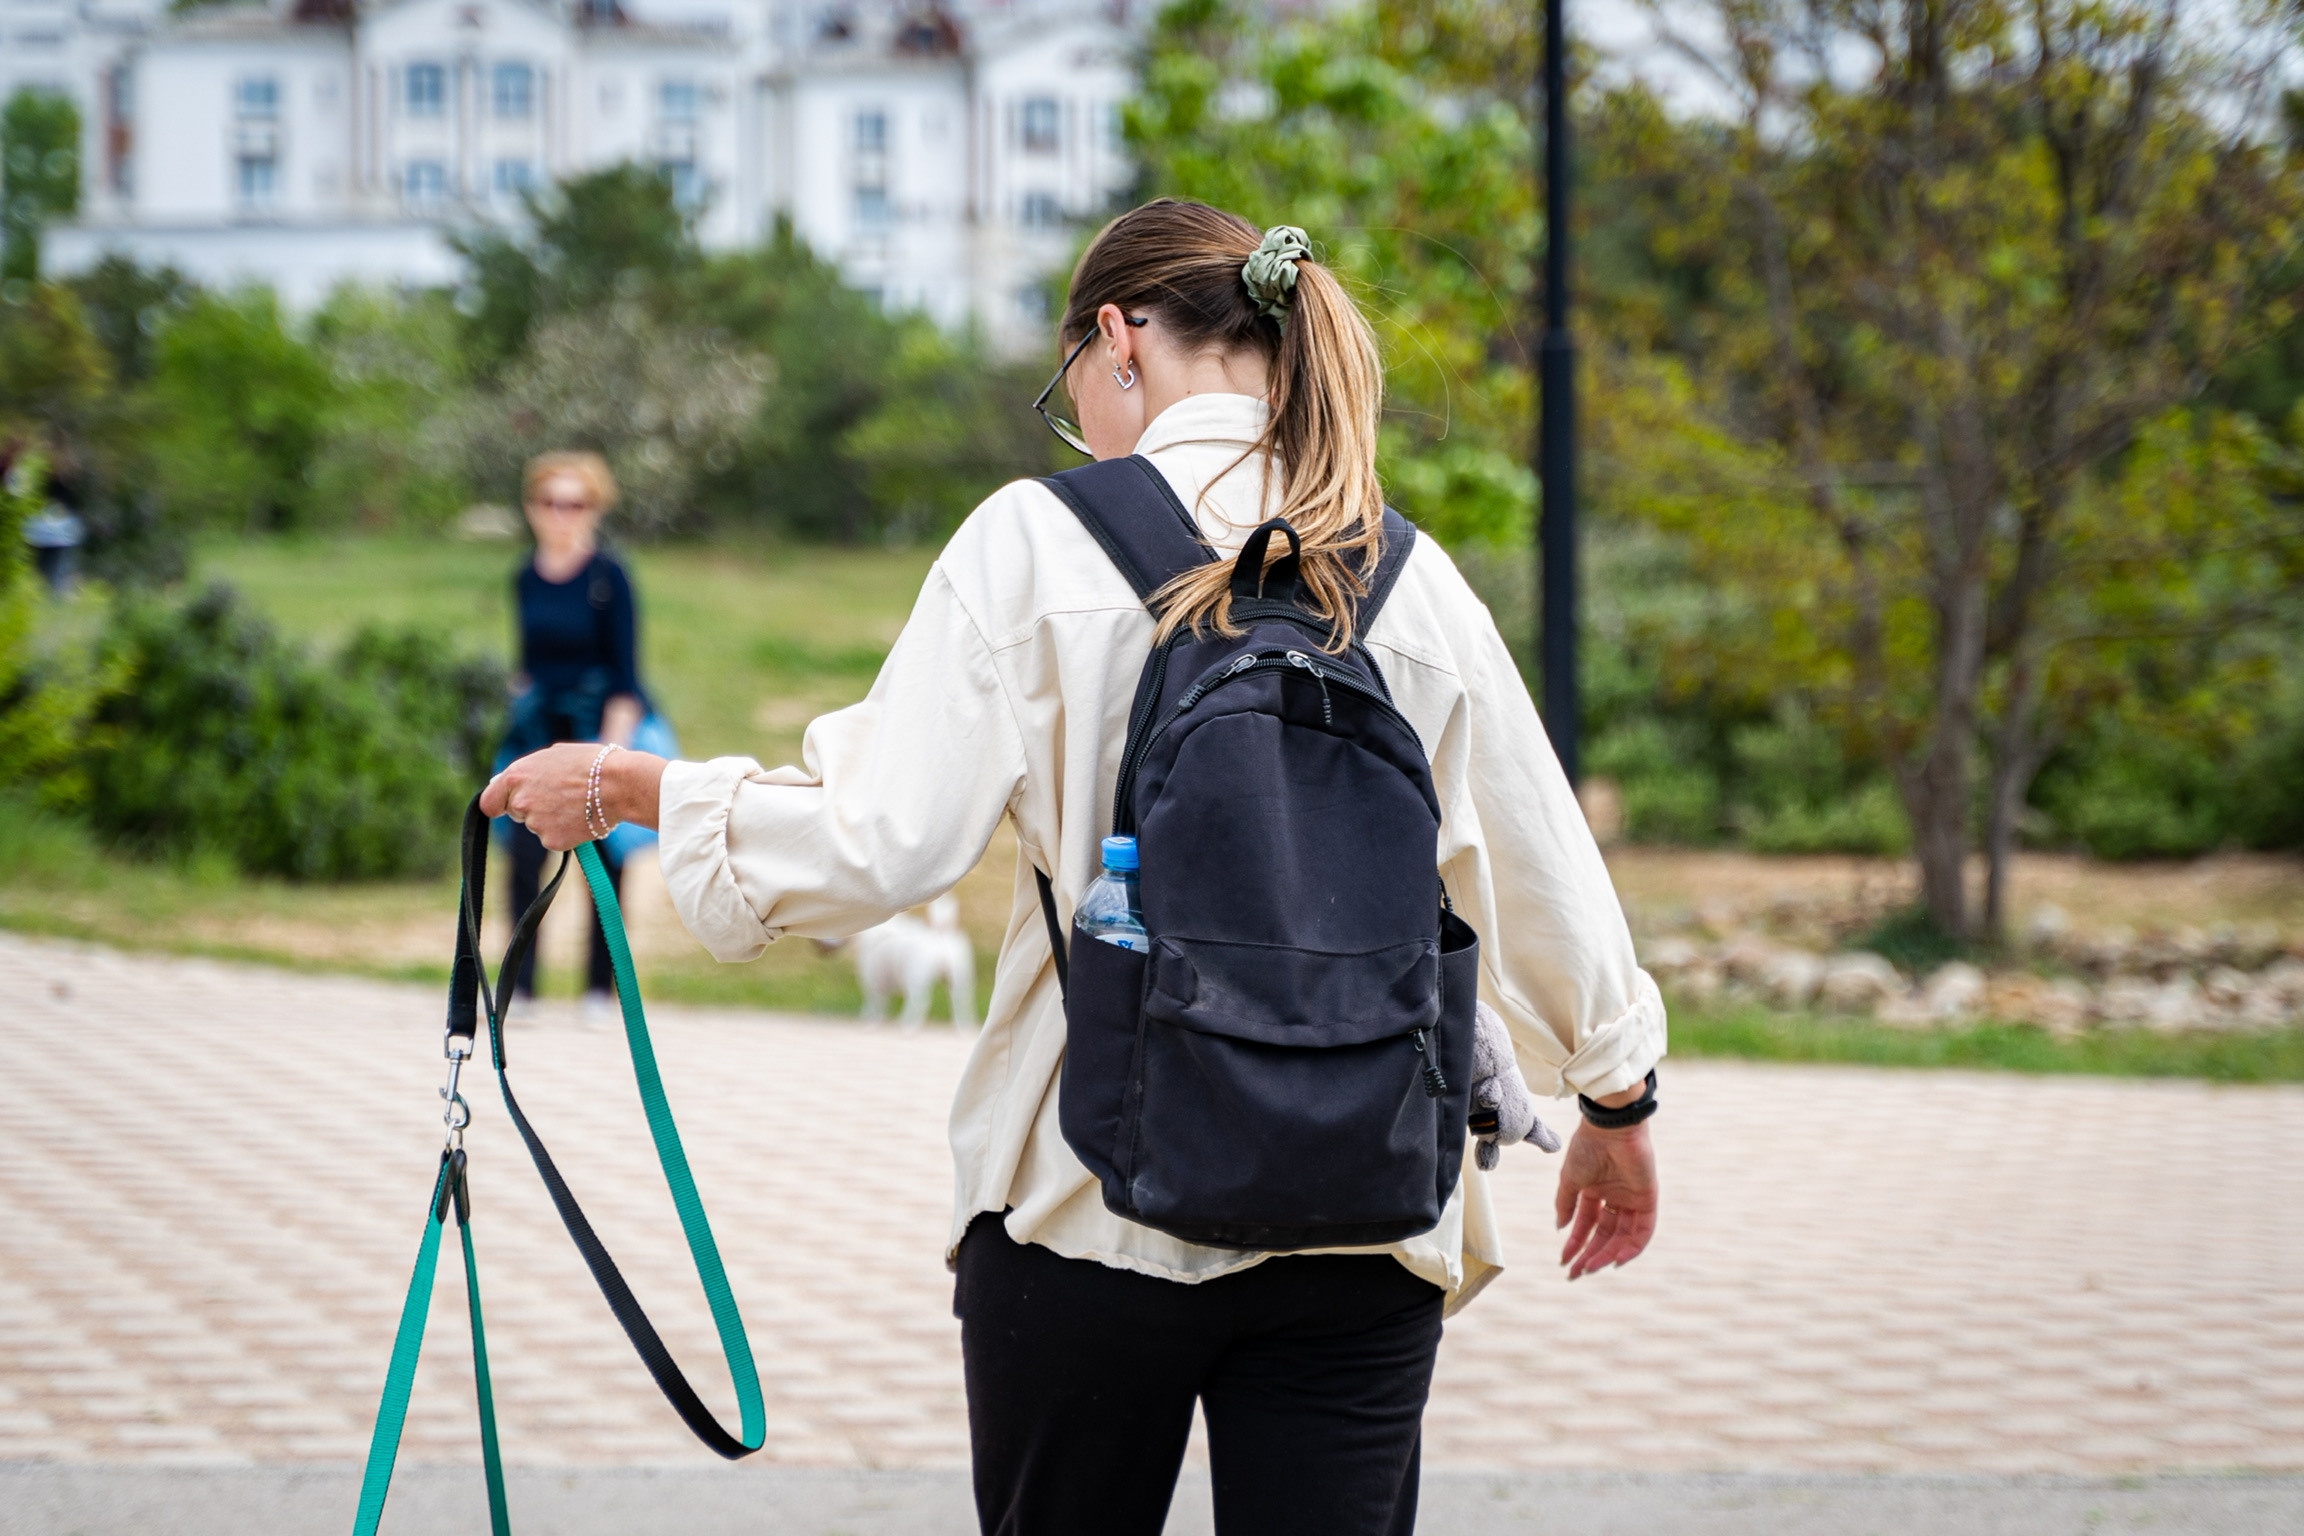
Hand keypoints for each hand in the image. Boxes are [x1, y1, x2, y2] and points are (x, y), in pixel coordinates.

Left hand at [480, 744, 666, 850]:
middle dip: (533, 808)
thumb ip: (527, 771)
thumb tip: (506, 782)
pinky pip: (554, 838)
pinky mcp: (552, 841)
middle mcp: (521, 801)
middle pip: (517, 813)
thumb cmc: (591, 763)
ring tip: (578, 804)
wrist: (619, 784)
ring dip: (552, 819)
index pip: (488, 801)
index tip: (504, 807)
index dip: (498, 804)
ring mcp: (535, 823)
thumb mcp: (554, 755)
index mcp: (516, 776)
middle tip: (560, 798)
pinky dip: (566, 832)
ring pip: (537, 826)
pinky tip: (583, 818)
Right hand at [1554, 1119, 1657, 1280]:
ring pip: (1621, 1237)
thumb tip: (1561, 1228)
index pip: (1586, 1225)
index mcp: (1595, 1192)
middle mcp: (1614, 1198)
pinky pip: (1643, 1230)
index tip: (1564, 1261)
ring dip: (1606, 1255)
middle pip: (1604, 1235)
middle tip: (1576, 1273)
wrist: (1610, 1128)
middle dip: (1589, 1255)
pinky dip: (1632, 1247)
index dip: (1575, 1244)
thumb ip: (1566, 1204)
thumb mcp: (1570, 1179)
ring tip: (1590, 1269)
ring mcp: (1631, 1199)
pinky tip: (1617, 1260)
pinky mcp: (1647, 1199)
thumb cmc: (1587, 1147)